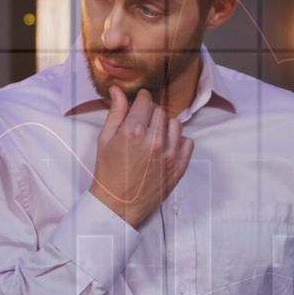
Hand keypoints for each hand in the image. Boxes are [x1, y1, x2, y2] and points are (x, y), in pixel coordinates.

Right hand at [90, 86, 193, 227]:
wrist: (118, 204)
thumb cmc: (108, 172)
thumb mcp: (105, 139)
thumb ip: (115, 112)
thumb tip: (118, 90)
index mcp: (133, 131)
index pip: (146, 101)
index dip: (141, 99)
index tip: (140, 103)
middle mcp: (154, 141)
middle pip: (161, 111)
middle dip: (152, 113)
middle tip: (144, 123)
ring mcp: (169, 155)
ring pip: (176, 124)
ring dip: (166, 126)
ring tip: (155, 135)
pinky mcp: (179, 167)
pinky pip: (188, 142)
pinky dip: (179, 141)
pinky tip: (166, 147)